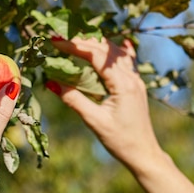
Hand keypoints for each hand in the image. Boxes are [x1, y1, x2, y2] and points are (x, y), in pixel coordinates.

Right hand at [48, 36, 161, 169]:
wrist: (143, 153)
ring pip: (116, 52)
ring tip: (77, 40)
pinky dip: (117, 50)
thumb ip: (73, 99)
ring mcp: (136, 80)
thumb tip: (50, 82)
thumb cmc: (119, 140)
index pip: (96, 55)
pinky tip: (119, 41)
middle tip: (60, 39)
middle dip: (82, 42)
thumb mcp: (94, 121)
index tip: (55, 42)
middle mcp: (132, 77)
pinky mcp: (136, 85)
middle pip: (105, 49)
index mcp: (122, 84)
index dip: (75, 46)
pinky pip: (127, 60)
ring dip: (96, 43)